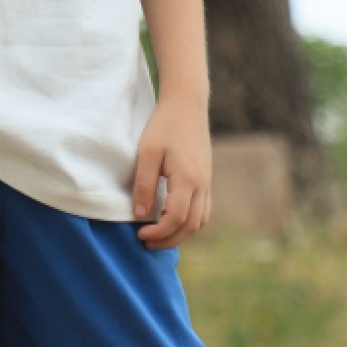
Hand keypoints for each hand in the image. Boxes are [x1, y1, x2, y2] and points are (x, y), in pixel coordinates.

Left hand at [132, 95, 211, 248]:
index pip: (176, 218)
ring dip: (181, 233)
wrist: (187, 105)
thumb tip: (140, 215)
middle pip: (191, 225)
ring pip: (200, 220)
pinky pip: (203, 210)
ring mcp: (207, 182)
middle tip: (146, 242)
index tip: (139, 233)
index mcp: (187, 179)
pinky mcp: (206, 179)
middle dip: (169, 239)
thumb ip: (143, 185)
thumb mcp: (147, 153)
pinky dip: (189, 222)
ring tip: (158, 235)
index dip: (158, 232)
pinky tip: (171, 219)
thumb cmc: (164, 126)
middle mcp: (202, 184)